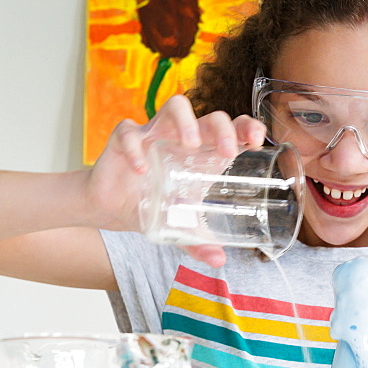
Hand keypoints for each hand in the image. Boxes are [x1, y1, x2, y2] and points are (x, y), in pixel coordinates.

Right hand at [88, 95, 266, 266]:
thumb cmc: (153, 205)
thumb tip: (219, 260)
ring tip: (190, 145)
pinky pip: (129, 133)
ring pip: (175, 107)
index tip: (256, 140)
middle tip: (227, 152)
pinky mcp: (125, 139)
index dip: (248, 127)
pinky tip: (141, 171)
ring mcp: (155, 133)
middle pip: (210, 116)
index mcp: (204, 153)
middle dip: (223, 129)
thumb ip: (199, 241)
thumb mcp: (180, 226)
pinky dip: (136, 149)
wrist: (111, 207)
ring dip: (186, 122)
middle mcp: (183, 138)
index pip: (233, 129)